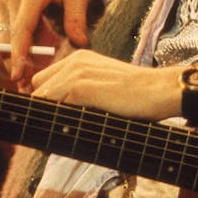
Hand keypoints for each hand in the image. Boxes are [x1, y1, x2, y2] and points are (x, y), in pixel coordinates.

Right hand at [0, 0, 91, 85]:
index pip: (22, 28)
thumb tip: (80, 43)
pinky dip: (13, 45)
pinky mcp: (1, 2)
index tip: (18, 75)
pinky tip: (26, 60)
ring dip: (13, 57)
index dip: (19, 54)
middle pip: (9, 38)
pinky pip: (4, 29)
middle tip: (27, 88)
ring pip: (4, 36)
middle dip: (15, 64)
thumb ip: (77, 15)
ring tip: (27, 78)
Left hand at [31, 49, 182, 120]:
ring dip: (48, 120)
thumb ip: (83, 92)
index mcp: (80, 59)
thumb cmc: (138, 94)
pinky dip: (56, 124)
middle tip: (57, 129)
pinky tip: (67, 135)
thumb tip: (62, 116)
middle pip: (38, 89)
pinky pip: (53, 107)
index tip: (53, 120)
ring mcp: (76, 74)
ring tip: (60, 137)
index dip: (47, 101)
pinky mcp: (81, 88)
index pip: (45, 80)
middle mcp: (74, 62)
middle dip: (44, 109)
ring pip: (42, 100)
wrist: (159, 90)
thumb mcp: (105, 86)